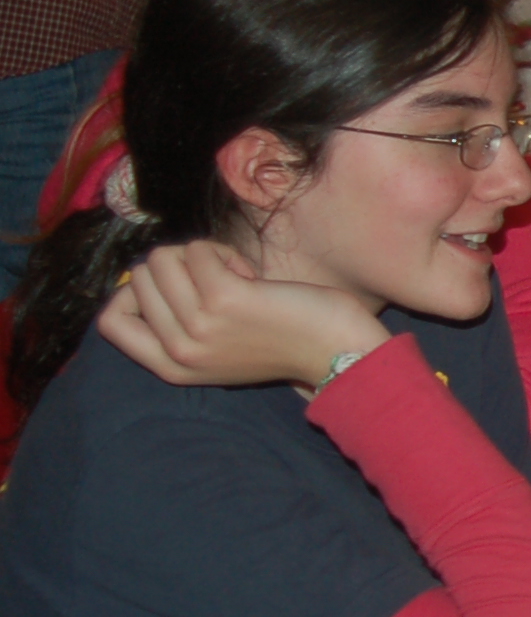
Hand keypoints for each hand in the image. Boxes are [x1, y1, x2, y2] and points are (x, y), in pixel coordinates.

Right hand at [98, 240, 388, 389]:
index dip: (133, 294)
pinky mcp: (222, 299)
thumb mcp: (215, 347)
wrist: (335, 352)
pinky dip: (222, 252)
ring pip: (162, 257)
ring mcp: (197, 326)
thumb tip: (141, 272)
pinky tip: (251, 276)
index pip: (109, 322)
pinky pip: (197, 249)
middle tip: (222, 287)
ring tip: (237, 281)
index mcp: (171, 367)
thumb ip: (177, 323)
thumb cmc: (280, 339)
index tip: (175, 290)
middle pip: (139, 277)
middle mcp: (178, 351)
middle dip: (178, 269)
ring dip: (201, 258)